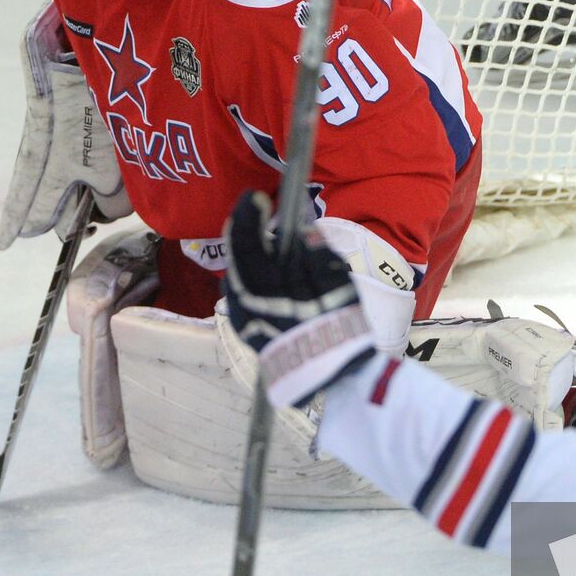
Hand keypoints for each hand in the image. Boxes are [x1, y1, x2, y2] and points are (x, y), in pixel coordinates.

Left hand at [223, 191, 376, 407]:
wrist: (332, 378)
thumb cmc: (338, 331)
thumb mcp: (338, 288)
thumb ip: (319, 257)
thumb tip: (306, 233)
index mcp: (264, 288)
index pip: (245, 242)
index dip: (248, 215)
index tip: (258, 197)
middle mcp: (244, 302)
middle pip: (237, 256)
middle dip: (247, 230)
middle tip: (261, 213)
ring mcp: (242, 317)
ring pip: (238, 274)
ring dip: (251, 255)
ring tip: (271, 245)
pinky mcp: (246, 329)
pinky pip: (243, 292)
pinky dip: (253, 276)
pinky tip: (271, 274)